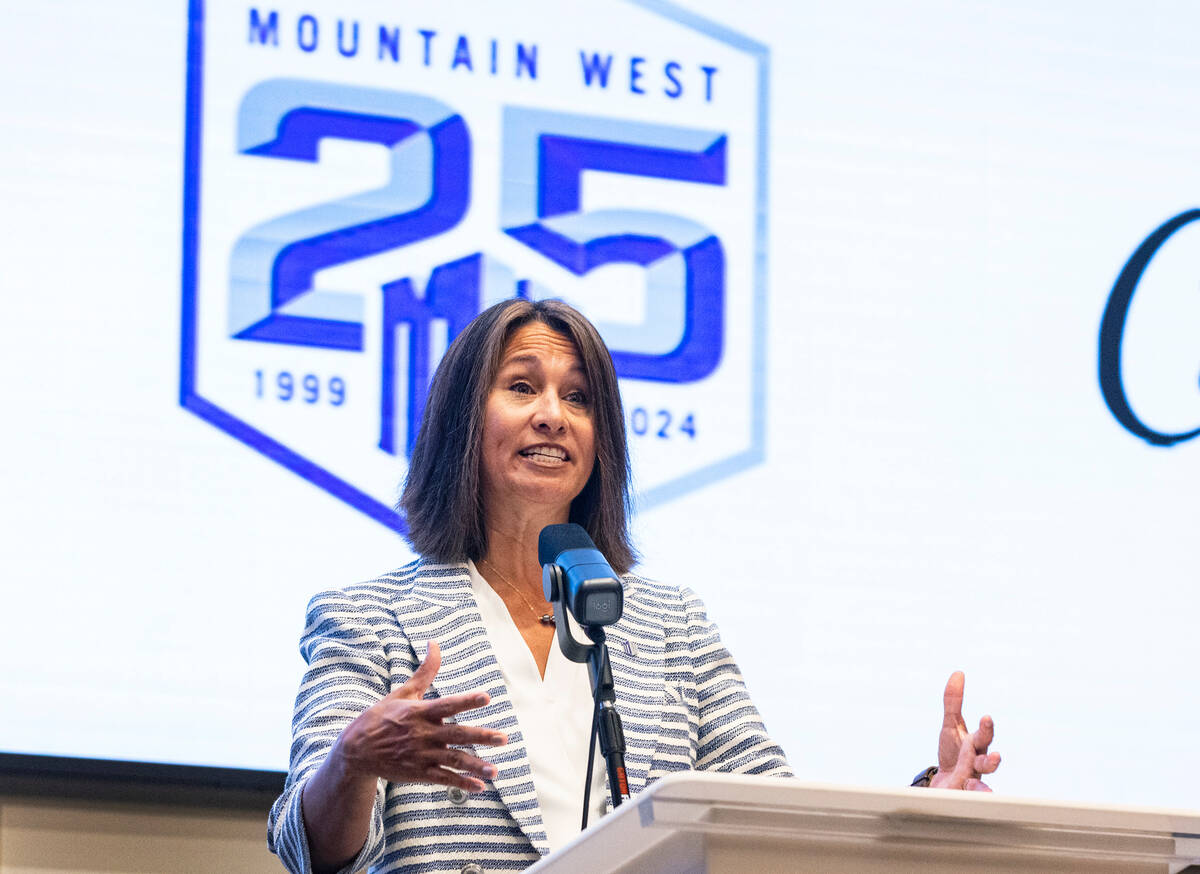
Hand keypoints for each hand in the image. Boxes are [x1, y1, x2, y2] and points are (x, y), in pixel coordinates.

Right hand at [333, 641, 507, 791]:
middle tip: (503, 738)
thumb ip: (425, 671)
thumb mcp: (403, 692)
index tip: (486, 697)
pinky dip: (461, 784)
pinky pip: (443, 778)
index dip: (467, 701)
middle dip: (481, 736)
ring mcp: (421, 755)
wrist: (356, 750)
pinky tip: (479, 786)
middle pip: (457, 734)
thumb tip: (434, 643)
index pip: (448, 705)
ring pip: (453, 761)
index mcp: (421, 712)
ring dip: (475, 766)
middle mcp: (423, 734)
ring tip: (495, 772)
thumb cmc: (382, 717)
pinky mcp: (418, 772)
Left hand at [928, 671, 1000, 790]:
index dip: (986, 727)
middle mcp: (978, 764)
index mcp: (975, 745)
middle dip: (990, 759)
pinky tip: (965, 798)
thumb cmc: (953, 752)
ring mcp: (971, 782)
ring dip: (980, 784)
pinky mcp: (961, 797)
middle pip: (987, 762)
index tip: (986, 717)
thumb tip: (958, 673)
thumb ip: (953, 702)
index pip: (983, 735)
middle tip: (994, 757)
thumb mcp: (950, 726)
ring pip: (981, 784)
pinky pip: (966, 801)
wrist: (946, 783)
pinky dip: (967, 800)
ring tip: (971, 783)